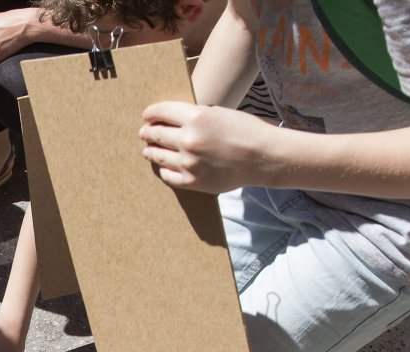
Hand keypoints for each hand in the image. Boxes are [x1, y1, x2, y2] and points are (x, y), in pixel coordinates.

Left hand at [140, 101, 275, 193]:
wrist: (264, 157)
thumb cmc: (244, 131)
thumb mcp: (218, 113)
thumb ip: (192, 116)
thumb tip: (168, 120)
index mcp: (196, 117)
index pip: (160, 112)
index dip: (150, 113)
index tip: (147, 116)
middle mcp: (189, 140)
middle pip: (156, 134)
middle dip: (148, 132)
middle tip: (144, 133)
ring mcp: (188, 163)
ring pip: (157, 155)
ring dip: (150, 151)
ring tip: (148, 150)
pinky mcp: (192, 182)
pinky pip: (167, 175)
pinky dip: (164, 169)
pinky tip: (165, 166)